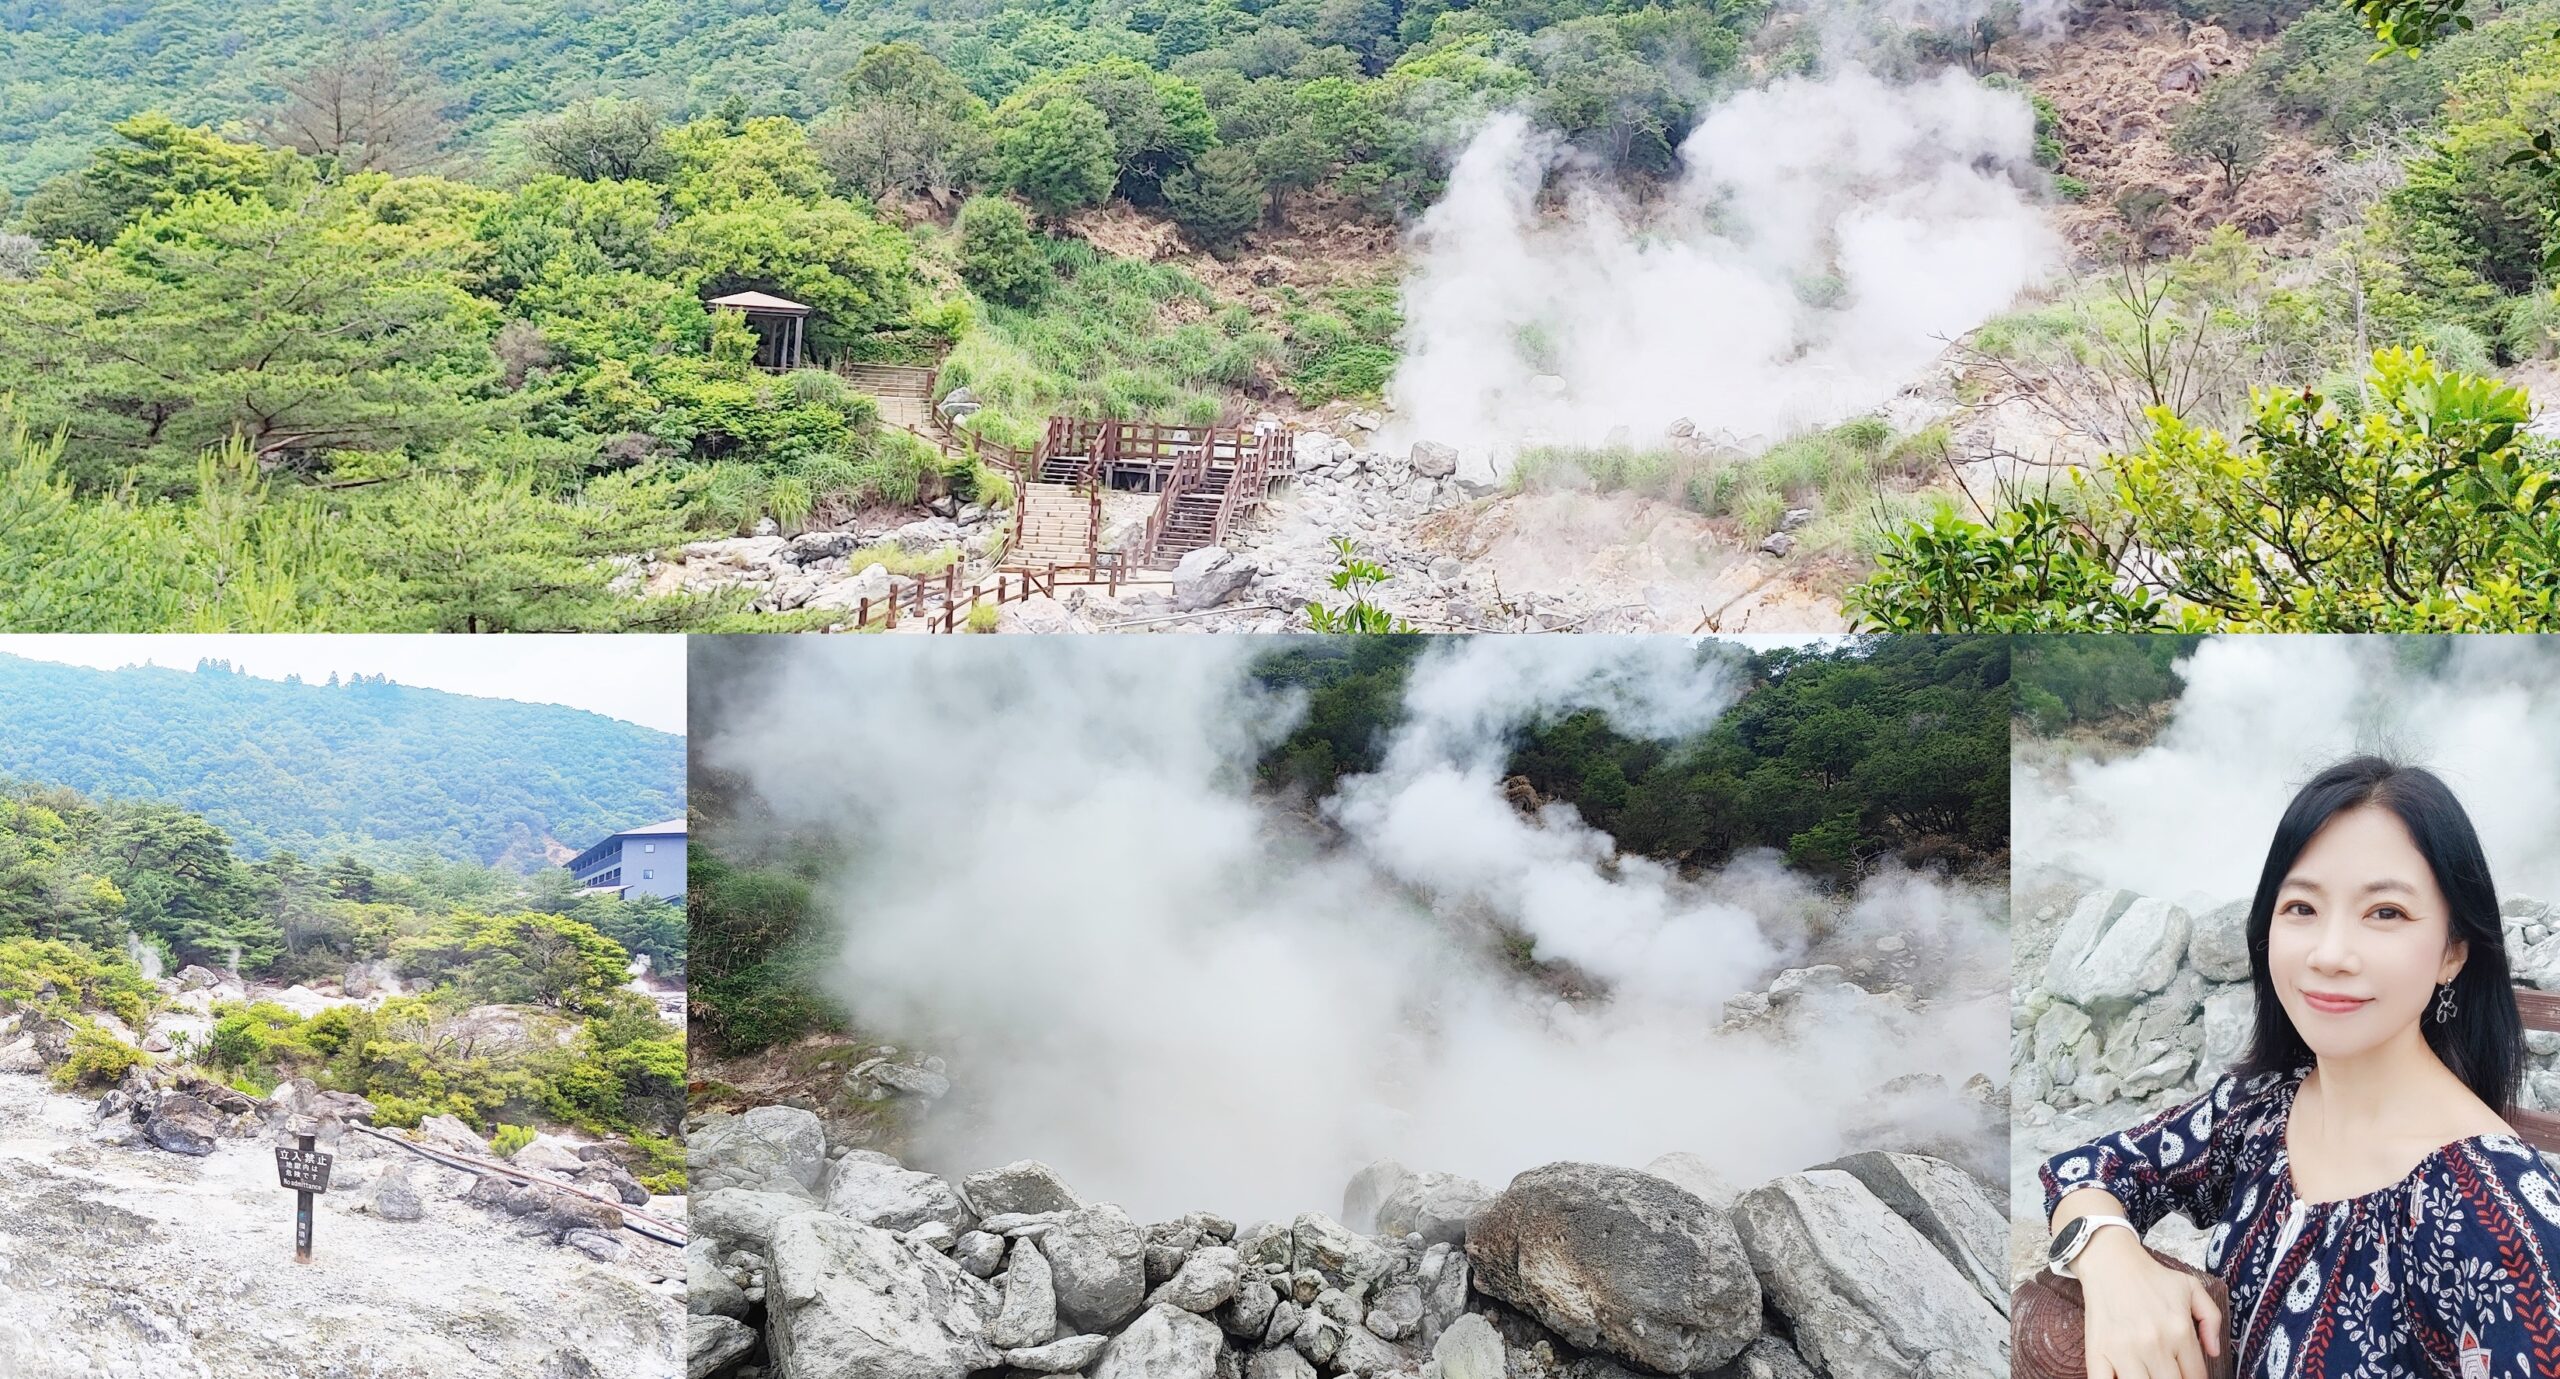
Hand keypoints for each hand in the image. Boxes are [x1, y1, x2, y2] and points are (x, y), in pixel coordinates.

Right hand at [2076, 1230, 2224, 1378]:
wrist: (2110, 1261)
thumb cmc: (2150, 1276)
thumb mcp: (2191, 1288)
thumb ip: (2211, 1319)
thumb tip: (2213, 1351)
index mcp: (2180, 1331)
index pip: (2196, 1376)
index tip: (2185, 1374)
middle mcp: (2154, 1344)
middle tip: (2166, 1372)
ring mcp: (2124, 1350)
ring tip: (2148, 1374)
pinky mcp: (2098, 1351)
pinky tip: (2122, 1377)